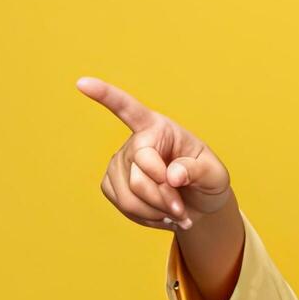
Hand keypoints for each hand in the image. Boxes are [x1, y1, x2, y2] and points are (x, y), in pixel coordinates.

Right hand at [75, 76, 233, 231]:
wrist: (197, 204)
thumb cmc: (207, 182)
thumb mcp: (216, 175)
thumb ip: (199, 171)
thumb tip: (172, 175)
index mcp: (159, 128)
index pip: (130, 109)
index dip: (105, 96)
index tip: (82, 83)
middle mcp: (135, 141)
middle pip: (139, 175)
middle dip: (164, 199)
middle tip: (183, 210)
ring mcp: (119, 163)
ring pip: (130, 196)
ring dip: (157, 211)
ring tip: (175, 212)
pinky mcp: (111, 184)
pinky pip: (123, 206)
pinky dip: (146, 216)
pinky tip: (158, 212)